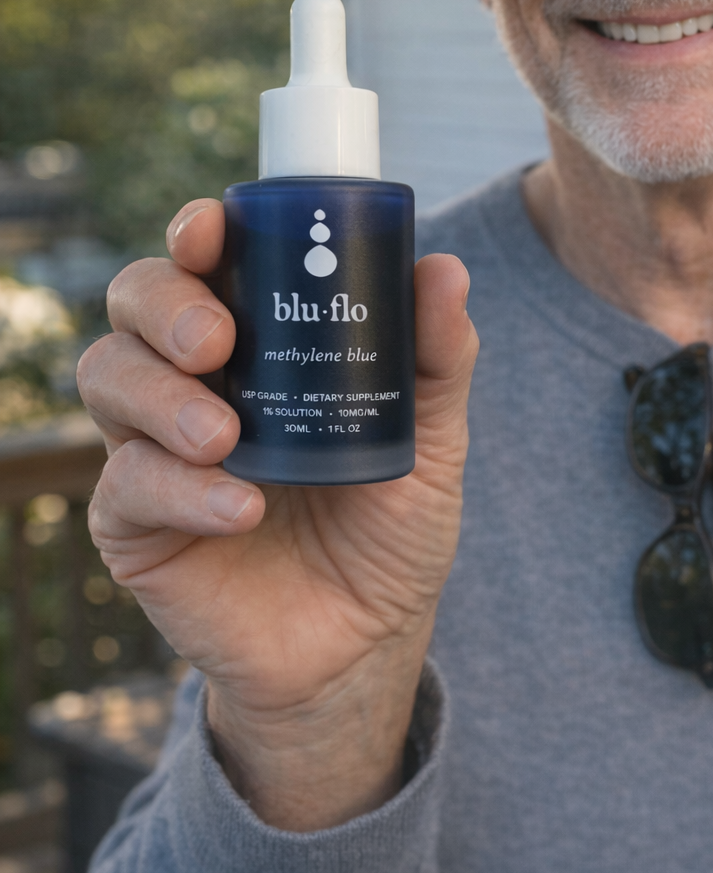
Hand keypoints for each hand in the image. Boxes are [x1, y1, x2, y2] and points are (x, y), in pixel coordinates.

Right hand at [78, 200, 477, 830]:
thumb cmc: (389, 528)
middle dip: (164, 305)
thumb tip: (444, 269)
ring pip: (108, 379)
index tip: (210, 229)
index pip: (204, 264)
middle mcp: (194, 381)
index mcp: (257, 343)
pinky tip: (242, 509)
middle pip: (135, 305)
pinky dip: (181, 490)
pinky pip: (127, 486)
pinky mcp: (136, 525)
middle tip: (217, 340)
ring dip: (160, 395)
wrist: (365, 644)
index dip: (194, 234)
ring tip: (224, 434)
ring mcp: (155, 449)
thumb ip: (437, 358)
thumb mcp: (430, 440)